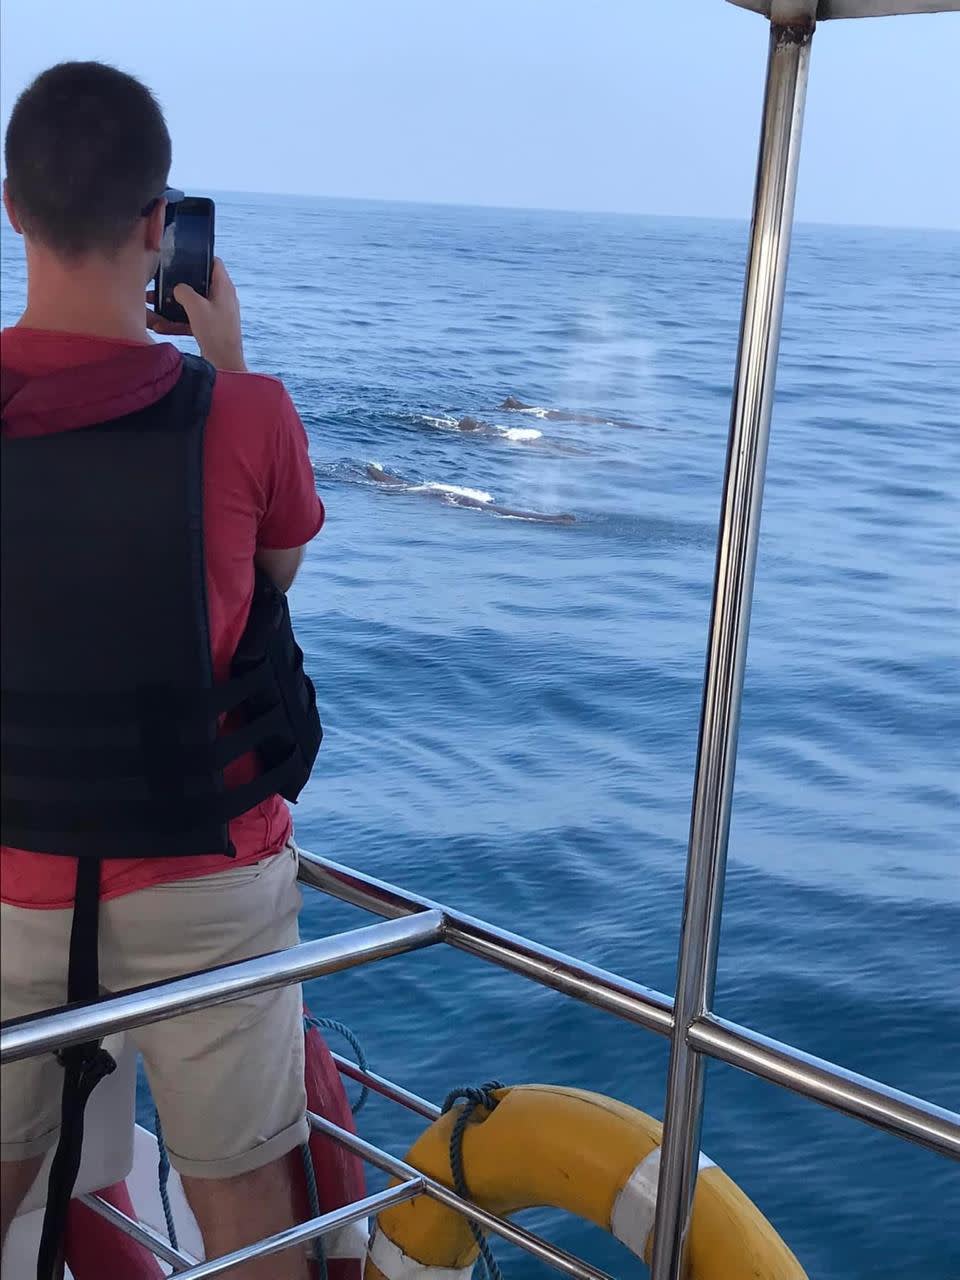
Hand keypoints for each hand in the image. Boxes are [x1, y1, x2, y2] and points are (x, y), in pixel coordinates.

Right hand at [146, 258, 246, 372]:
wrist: (225, 365)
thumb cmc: (216, 333)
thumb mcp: (196, 306)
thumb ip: (183, 291)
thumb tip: (177, 289)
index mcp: (224, 287)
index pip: (214, 262)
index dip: (199, 257)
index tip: (182, 257)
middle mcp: (222, 298)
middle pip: (198, 284)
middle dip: (178, 285)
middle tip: (160, 283)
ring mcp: (217, 314)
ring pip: (192, 304)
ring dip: (173, 306)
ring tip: (152, 306)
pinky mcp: (211, 329)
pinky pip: (191, 321)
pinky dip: (177, 323)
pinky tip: (159, 326)